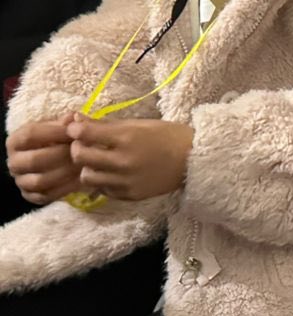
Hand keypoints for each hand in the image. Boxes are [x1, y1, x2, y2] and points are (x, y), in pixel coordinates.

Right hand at [6, 114, 80, 204]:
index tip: (75, 131)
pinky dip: (65, 188)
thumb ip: (65, 122)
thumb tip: (74, 118)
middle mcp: (14, 163)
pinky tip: (82, 179)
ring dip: (65, 172)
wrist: (53, 157)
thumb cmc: (56, 137)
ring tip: (84, 164)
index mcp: (15, 142)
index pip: (29, 135)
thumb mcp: (57, 126)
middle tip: (82, 150)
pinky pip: (46, 196)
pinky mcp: (31, 196)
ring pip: (39, 181)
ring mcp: (21, 181)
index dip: (54, 132)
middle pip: (34, 160)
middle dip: (61, 154)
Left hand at [68, 117, 193, 201]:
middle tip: (85, 145)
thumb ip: (107, 125)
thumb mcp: (139, 124)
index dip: (75, 130)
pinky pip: (103, 189)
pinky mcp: (128, 195)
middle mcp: (123, 161)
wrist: (193, 160)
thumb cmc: (167, 135)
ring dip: (89, 167)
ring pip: (87, 177)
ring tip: (99, 162)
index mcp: (127, 138)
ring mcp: (125, 181)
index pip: (85, 134)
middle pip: (80, 157)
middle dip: (78, 149)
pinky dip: (104, 181)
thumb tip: (76, 120)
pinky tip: (114, 173)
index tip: (76, 129)